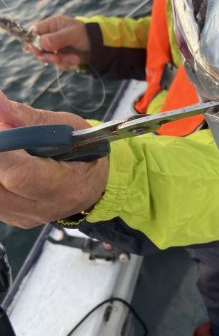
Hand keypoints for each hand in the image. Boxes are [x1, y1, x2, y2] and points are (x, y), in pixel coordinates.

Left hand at [0, 91, 107, 227]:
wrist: (92, 185)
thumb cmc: (84, 152)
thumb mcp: (69, 128)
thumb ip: (31, 118)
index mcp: (68, 188)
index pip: (22, 175)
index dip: (2, 149)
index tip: (0, 125)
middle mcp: (44, 209)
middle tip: (4, 131)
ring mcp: (24, 217)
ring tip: (8, 146)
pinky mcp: (10, 217)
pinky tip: (6, 160)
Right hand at [27, 15, 90, 70]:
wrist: (99, 46)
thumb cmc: (86, 34)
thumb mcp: (72, 34)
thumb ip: (57, 38)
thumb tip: (41, 43)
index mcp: (51, 25)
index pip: (34, 32)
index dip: (33, 41)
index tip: (38, 50)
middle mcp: (51, 36)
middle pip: (38, 48)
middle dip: (47, 55)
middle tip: (57, 58)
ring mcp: (55, 48)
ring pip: (48, 58)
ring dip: (61, 61)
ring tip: (75, 58)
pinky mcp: (61, 57)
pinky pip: (58, 64)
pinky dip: (67, 64)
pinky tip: (77, 59)